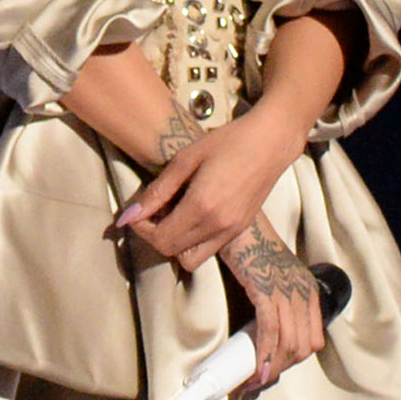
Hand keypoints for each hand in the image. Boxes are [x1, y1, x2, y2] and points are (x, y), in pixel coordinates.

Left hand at [110, 107, 305, 271]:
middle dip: (154, 235)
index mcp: (201, 206)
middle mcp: (218, 226)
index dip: (141, 229)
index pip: (161, 239)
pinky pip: (209, 250)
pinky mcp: (241, 229)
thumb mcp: (185, 159)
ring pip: (191, 258)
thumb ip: (158, 190)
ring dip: (174, 243)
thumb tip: (130, 215)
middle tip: (151, 212)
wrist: (270, 141)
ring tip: (171, 215)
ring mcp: (232, 231)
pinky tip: (191, 215)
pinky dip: (193, 241)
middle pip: (172, 251)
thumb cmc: (227, 141)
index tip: (136, 212)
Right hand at [221, 224, 325, 398]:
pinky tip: (256, 369)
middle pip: (303, 346)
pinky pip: (270, 331)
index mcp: (308, 291)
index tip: (273, 368)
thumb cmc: (249, 248)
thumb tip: (264, 333)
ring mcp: (286, 292)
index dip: (294, 359)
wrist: (236, 223)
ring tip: (254, 380)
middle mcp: (303, 293)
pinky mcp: (267, 291)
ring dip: (271, 368)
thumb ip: (277, 300)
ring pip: (288, 344)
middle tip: (259, 379)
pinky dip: (264, 354)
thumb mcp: (274, 275)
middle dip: (282, 368)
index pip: (312, 339)